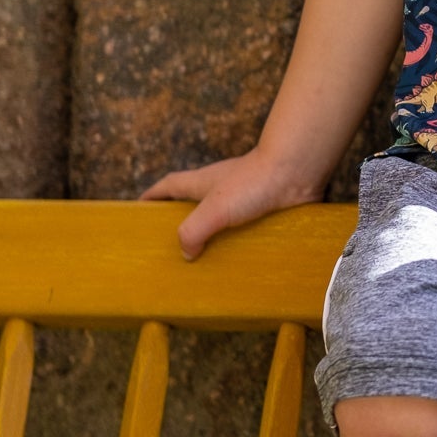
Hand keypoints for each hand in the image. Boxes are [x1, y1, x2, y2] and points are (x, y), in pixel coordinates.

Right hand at [141, 149, 322, 260]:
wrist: (297, 172)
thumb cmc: (255, 182)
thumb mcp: (214, 209)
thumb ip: (194, 231)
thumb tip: (186, 253)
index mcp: (200, 183)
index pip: (168, 187)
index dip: (152, 197)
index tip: (139, 210)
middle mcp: (220, 189)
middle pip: (192, 204)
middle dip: (182, 222)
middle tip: (174, 248)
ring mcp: (244, 198)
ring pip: (222, 219)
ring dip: (215, 237)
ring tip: (208, 264)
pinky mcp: (265, 208)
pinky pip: (248, 228)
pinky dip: (243, 241)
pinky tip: (243, 260)